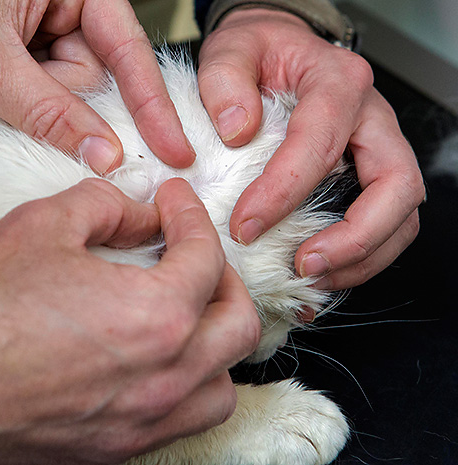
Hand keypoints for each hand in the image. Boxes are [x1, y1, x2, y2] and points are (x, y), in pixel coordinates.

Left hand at [0, 0, 194, 172]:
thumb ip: (48, 109)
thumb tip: (103, 152)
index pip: (127, 49)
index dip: (152, 104)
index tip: (175, 148)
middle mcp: (62, 3)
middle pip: (98, 75)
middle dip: (76, 107)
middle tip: (50, 122)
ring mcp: (39, 29)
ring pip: (68, 91)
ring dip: (42, 110)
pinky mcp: (18, 53)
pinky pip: (42, 95)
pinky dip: (26, 110)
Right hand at [0, 178, 259, 463]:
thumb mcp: (43, 225)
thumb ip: (109, 208)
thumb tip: (142, 216)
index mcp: (153, 317)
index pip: (205, 258)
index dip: (192, 218)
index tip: (174, 203)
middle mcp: (161, 378)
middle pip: (237, 324)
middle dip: (223, 277)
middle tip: (192, 253)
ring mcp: (141, 422)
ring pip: (221, 385)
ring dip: (216, 341)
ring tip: (186, 312)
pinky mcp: (116, 449)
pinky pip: (182, 419)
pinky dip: (188, 383)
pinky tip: (156, 358)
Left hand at [197, 8, 425, 289]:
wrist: (277, 51)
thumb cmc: (258, 53)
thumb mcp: (232, 50)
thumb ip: (224, 80)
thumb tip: (236, 130)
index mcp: (337, 83)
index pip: (319, 145)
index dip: (283, 193)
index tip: (244, 227)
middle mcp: (372, 117)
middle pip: (396, 186)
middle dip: (354, 238)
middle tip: (303, 266)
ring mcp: (378, 147)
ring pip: (400, 213)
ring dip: (363, 257)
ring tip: (312, 280)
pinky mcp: (370, 171)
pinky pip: (384, 221)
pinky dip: (359, 257)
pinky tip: (321, 274)